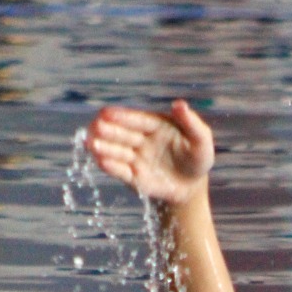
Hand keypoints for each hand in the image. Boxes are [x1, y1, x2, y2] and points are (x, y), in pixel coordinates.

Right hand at [85, 99, 214, 203]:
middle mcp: (141, 139)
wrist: (192, 187)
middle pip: (122, 134)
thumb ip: (191, 123)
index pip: (136, 120)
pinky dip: (110, 166)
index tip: (106, 112)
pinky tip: (99, 160)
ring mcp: (135, 158)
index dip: (122, 116)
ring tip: (90, 144)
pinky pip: (120, 171)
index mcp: (155, 125)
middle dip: (108, 131)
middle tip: (94, 127)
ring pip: (117, 151)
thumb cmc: (198, 159)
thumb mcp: (201, 140)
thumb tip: (178, 104)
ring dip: (103, 147)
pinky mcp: (133, 177)